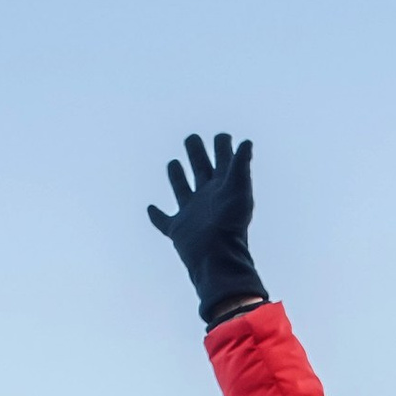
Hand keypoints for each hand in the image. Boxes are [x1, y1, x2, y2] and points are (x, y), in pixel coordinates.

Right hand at [148, 130, 267, 327]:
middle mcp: (207, 197)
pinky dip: (156, 215)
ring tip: (173, 163)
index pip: (224, 160)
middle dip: (197, 153)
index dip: (223, 146)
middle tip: (192, 138)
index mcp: (223, 187)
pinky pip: (163, 221)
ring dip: (177, 177)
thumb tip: (245, 142)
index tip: (222, 136)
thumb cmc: (231, 226)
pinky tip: (150, 207)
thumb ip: (240, 165)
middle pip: (200, 169)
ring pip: (182, 190)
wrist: (217, 259)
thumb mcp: (238, 190)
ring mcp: (191, 214)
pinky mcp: (178, 230)